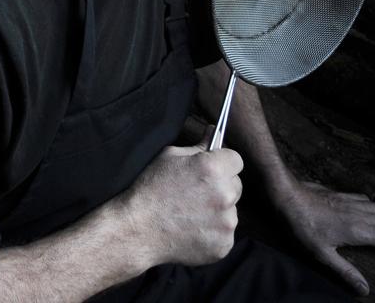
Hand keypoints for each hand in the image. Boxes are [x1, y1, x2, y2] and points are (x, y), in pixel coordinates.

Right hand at [120, 131, 243, 267]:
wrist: (138, 229)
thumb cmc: (150, 189)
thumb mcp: (170, 157)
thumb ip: (198, 146)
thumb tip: (215, 131)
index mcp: (213, 169)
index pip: (236, 159)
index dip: (223, 162)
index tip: (211, 169)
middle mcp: (225, 194)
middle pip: (236, 184)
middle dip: (222, 185)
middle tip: (197, 192)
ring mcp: (227, 222)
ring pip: (231, 209)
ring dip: (218, 209)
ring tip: (191, 213)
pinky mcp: (224, 244)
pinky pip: (225, 232)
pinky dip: (213, 231)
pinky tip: (193, 229)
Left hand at [275, 179, 374, 295]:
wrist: (287, 195)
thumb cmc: (301, 225)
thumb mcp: (321, 254)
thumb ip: (344, 271)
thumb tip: (365, 289)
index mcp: (356, 230)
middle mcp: (357, 214)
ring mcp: (349, 202)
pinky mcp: (339, 195)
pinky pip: (365, 200)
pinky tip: (374, 208)